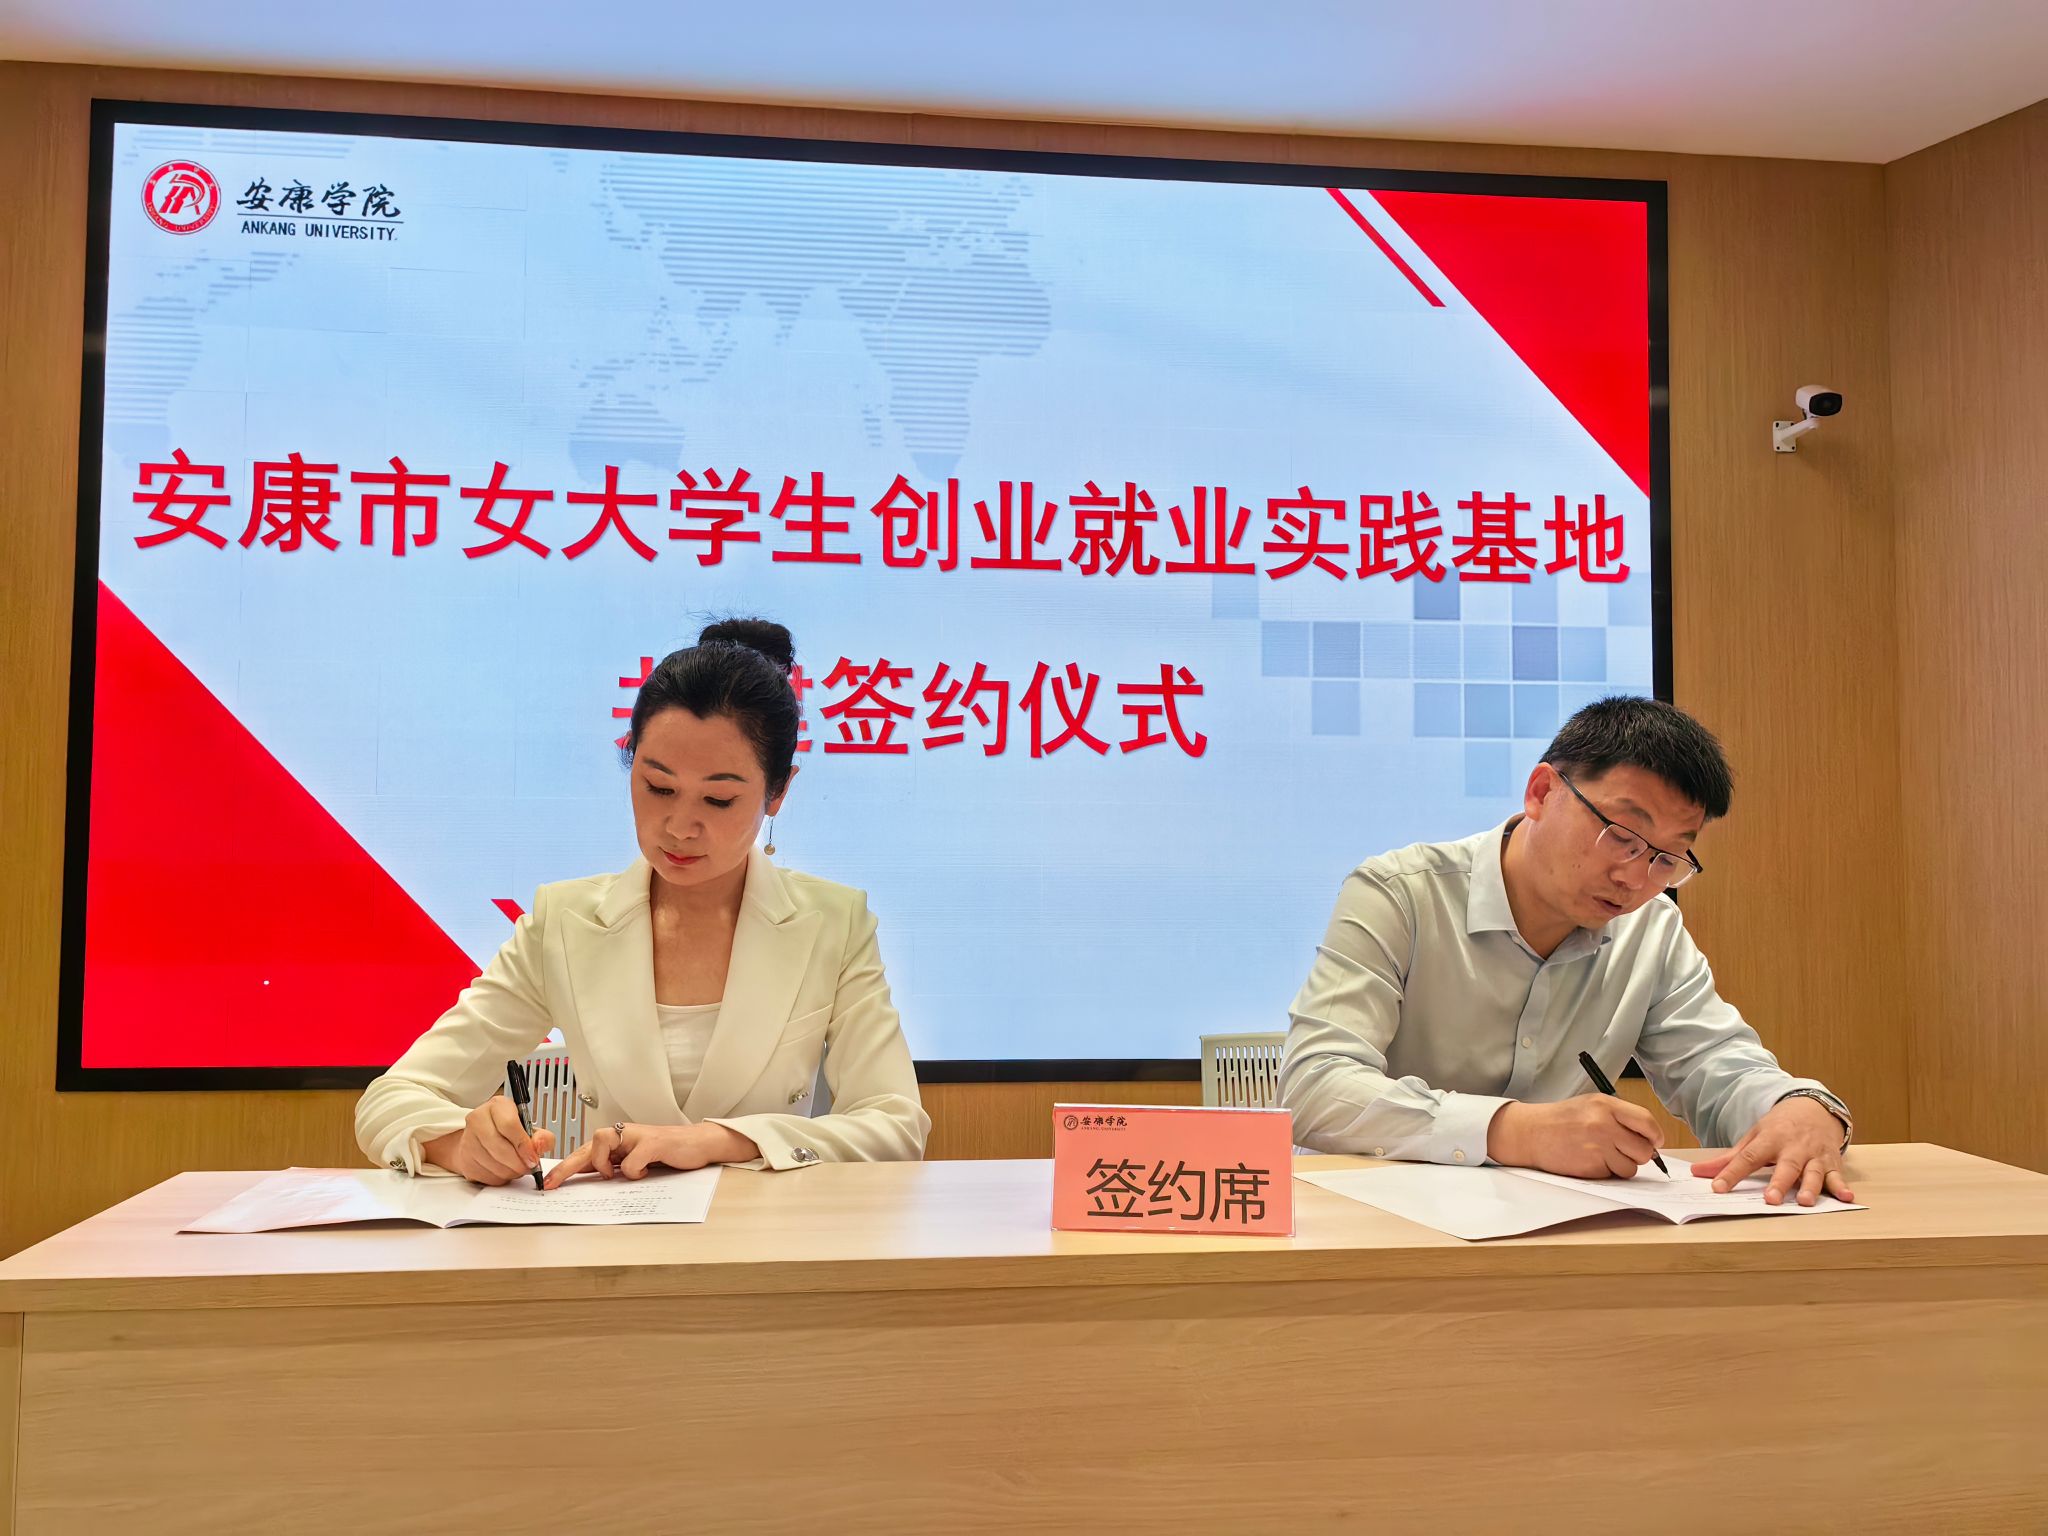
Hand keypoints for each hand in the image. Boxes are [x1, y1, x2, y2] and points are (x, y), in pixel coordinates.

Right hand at [420, 1096, 554, 1184]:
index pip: (509, 1125)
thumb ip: (542, 1137)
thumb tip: (540, 1146)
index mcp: (497, 1106)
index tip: (533, 1158)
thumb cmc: (508, 1132)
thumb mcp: (529, 1128)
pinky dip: (499, 1178)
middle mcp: (478, 1119)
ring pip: (493, 1165)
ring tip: (516, 1167)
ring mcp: (468, 1139)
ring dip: (510, 1172)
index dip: (524, 1146)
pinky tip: (503, 1170)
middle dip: (518, 1163)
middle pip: (500, 1148)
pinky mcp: (464, 1159)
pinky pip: (485, 1176)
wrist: (481, 1138)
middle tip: (528, 1167)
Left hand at [543, 1121, 759, 1187]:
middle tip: (552, 1183)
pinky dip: (634, 1171)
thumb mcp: (637, 1162)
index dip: (564, 1167)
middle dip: (567, 1166)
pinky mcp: (653, 1141)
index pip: (585, 1152)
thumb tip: (590, 1179)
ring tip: (614, 1174)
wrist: (700, 1144)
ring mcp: (637, 1135)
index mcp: (618, 1141)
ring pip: (601, 1141)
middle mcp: (624, 1134)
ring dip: (603, 1163)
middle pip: (586, 1145)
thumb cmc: (669, 1154)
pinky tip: (645, 1171)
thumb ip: (616, 1167)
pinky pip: (630, 1159)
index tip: (548, 1183)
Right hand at [1486, 1095, 1665, 1178]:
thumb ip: (1620, 1117)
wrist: (1531, 1132)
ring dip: (1621, 1166)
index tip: (1655, 1141)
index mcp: (1605, 1105)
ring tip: (1602, 1155)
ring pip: (1631, 1168)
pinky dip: (1605, 1172)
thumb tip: (1650, 1139)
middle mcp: (1604, 1125)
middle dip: (1639, 1155)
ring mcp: (1597, 1147)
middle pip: (1644, 1150)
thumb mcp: (1591, 1105)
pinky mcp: (1590, 1167)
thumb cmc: (1562, 1119)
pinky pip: (1612, 1176)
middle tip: (1624, 1150)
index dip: (1655, 1135)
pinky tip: (1589, 1160)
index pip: (1646, 1122)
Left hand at [1690, 1096, 1852, 1206]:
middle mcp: (1793, 1147)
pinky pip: (1838, 1176)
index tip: (1718, 1188)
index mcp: (1769, 1139)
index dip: (1732, 1173)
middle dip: (1779, 1183)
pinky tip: (1847, 1197)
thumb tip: (1698, 1173)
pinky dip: (1843, 1187)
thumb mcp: (1753, 1136)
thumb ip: (1728, 1158)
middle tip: (1771, 1200)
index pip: (1747, 1157)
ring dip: (1810, 1187)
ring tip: (1805, 1202)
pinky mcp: (1832, 1161)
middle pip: (1785, 1166)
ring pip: (1813, 1172)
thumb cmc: (1779, 1127)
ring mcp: (1814, 1154)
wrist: (1813, 1107)